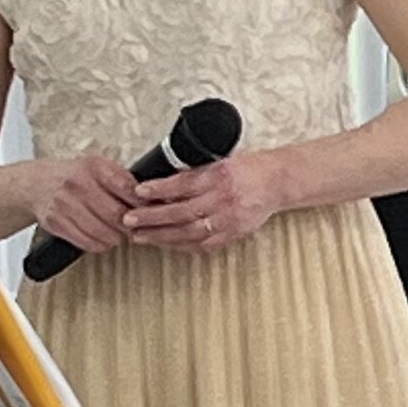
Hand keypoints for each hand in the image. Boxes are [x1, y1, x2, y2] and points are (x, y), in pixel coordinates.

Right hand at [18, 150, 139, 254]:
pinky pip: (86, 242)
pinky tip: (103, 239)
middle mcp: (77, 184)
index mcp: (93, 167)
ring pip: (102, 232)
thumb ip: (122, 180)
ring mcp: (65, 204)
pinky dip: (100, 244)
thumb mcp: (98, 167)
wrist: (35, 184)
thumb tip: (150, 199)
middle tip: (134, 227)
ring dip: (116, 237)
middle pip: (116, 214)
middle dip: (130, 225)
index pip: (126, 187)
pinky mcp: (56, 222)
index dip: (141, 203)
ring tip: (118, 233)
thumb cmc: (74, 176)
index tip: (148, 210)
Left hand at [122, 148, 287, 256]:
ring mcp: (229, 220)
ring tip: (140, 237)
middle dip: (152, 218)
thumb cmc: (249, 168)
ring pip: (189, 232)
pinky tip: (165, 245)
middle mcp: (223, 200)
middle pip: (181, 212)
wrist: (278, 182)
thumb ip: (195, 173)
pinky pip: (203, 244)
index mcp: (220, 176)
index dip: (159, 189)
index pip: (183, 184)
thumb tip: (162, 183)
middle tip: (129, 220)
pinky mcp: (233, 234)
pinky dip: (182, 246)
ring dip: (161, 236)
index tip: (138, 191)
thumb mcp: (221, 161)